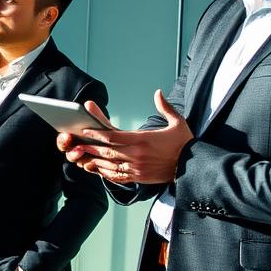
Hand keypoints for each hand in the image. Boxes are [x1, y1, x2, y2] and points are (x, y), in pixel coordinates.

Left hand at [62, 91, 189, 184]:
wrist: (193, 167)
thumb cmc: (185, 144)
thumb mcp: (177, 123)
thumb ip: (165, 107)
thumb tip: (158, 92)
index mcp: (143, 139)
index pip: (113, 136)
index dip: (97, 133)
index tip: (85, 129)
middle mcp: (137, 154)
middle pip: (107, 150)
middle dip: (90, 147)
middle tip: (76, 143)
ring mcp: (137, 168)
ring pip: (109, 165)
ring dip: (94, 160)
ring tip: (82, 156)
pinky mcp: (139, 177)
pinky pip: (118, 176)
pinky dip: (105, 173)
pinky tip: (98, 169)